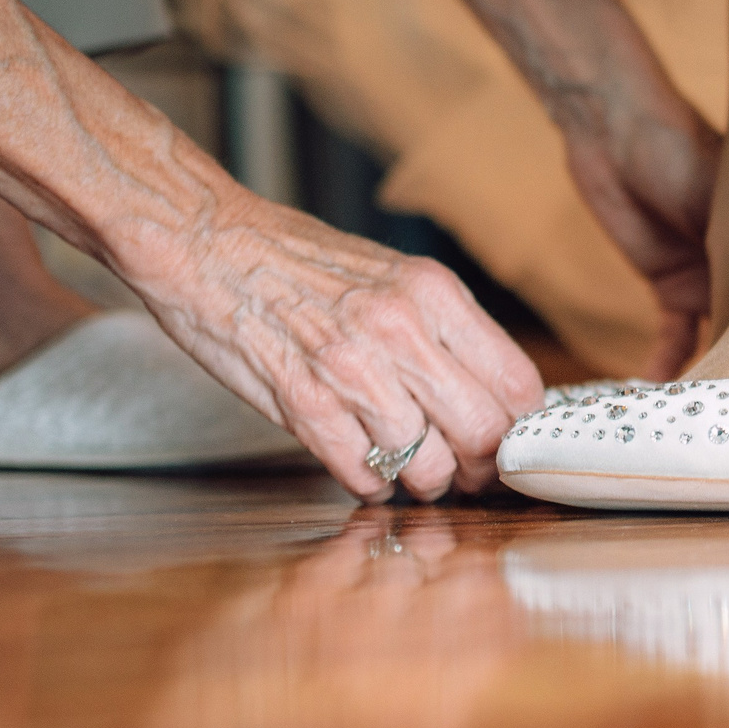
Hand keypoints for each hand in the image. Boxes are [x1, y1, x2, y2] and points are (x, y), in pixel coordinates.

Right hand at [121, 188, 546, 502]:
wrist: (206, 243)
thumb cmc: (298, 261)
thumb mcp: (395, 276)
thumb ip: (445, 331)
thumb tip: (494, 394)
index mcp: (433, 294)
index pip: (516, 383)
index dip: (521, 428)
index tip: (513, 442)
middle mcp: (400, 331)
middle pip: (482, 433)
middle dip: (481, 467)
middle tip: (469, 471)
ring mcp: (351, 371)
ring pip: (426, 466)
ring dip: (423, 482)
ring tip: (409, 470)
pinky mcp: (301, 404)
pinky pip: (362, 474)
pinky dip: (370, 484)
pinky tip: (364, 468)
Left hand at [553, 84, 721, 379]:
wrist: (616, 130)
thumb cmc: (682, 151)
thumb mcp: (722, 213)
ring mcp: (713, 280)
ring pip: (718, 342)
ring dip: (712, 375)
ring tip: (711, 414)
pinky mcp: (670, 286)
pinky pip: (672, 339)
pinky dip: (665, 366)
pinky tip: (659, 394)